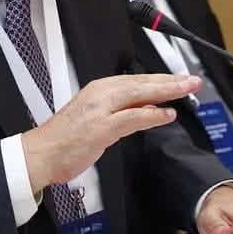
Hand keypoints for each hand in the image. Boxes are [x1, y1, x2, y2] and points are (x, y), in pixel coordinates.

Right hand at [22, 74, 200, 191]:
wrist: (40, 154)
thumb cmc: (64, 140)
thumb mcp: (95, 118)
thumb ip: (122, 112)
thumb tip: (147, 109)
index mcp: (99, 89)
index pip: (137, 80)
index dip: (161, 80)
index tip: (180, 79)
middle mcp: (100, 94)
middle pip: (142, 83)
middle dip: (170, 81)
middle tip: (192, 80)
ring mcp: (100, 109)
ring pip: (140, 94)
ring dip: (166, 92)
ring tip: (186, 90)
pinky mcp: (101, 127)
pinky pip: (132, 117)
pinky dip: (151, 115)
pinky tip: (166, 115)